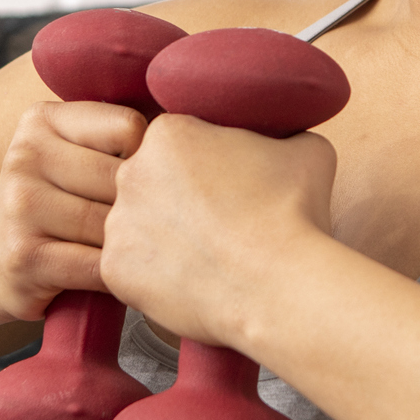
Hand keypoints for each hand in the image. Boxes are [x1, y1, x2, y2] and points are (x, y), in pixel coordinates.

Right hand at [0, 101, 147, 321]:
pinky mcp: (24, 256)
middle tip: (159, 223)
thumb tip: (195, 134)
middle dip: (147, 206)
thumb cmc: (60, 202)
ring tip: (144, 250)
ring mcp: (21, 206)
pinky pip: (99, 265)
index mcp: (42, 120)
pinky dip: (121, 275)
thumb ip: (118, 136)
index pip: (128, 128)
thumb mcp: (74, 154)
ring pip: (112, 224)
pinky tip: (125, 276)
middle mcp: (24, 156)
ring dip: (136, 244)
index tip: (145, 180)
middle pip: (122, 177)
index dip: (150, 159)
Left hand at [100, 113, 336, 347]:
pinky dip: (155, 277)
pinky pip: (130, 269)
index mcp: (169, 134)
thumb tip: (285, 140)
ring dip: (164, 238)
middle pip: (150, 181)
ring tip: (206, 256)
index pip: (176, 143)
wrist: (280, 285)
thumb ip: (282, 135)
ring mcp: (118, 223)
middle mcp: (131, 172)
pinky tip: (191, 280)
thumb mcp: (305, 148)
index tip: (226, 185)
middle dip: (177, 199)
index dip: (204, 164)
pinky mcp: (114, 271)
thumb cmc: (294, 213)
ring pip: (138, 226)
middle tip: (216, 222)